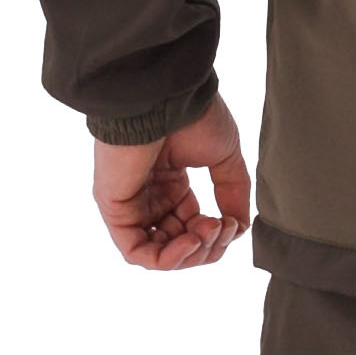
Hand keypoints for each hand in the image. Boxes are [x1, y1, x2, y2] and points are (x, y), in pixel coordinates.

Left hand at [92, 98, 251, 271]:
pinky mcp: (115, 209)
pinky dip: (167, 258)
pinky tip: (191, 241)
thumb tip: (240, 228)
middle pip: (178, 246)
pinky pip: (137, 251)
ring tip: (207, 232)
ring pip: (158, 253)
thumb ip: (233, 194)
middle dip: (207, 247)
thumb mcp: (225, 158)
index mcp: (171, 183)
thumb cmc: (194, 115)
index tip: (234, 223)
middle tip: (223, 227)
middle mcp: (149, 196)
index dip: (217, 236)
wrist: (166, 96)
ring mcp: (130, 204)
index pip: (192, 228)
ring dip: (191, 254)